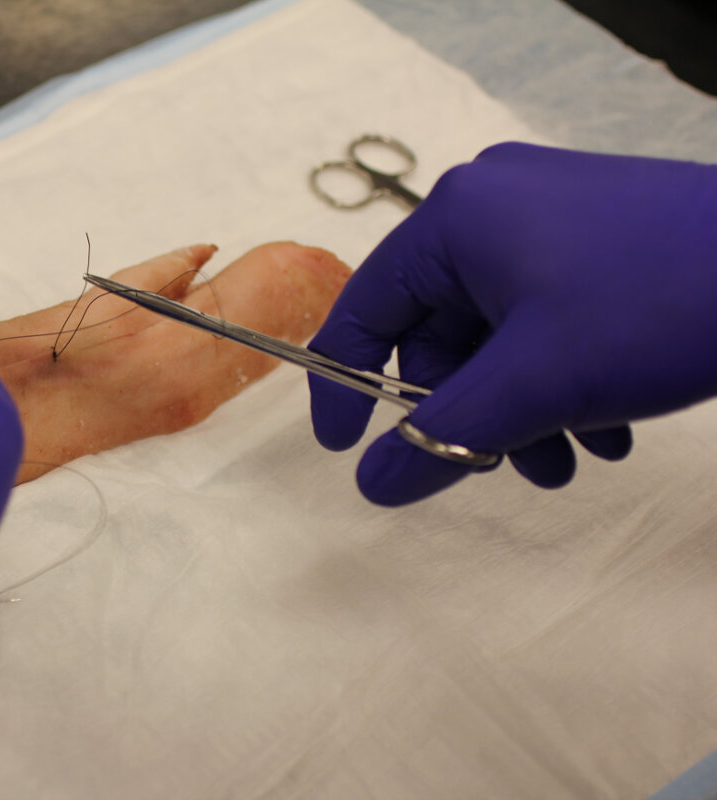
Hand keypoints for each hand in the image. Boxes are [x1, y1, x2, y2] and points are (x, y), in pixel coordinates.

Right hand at [308, 142, 716, 504]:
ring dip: (521, 409)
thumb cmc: (651, 309)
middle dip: (468, 412)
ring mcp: (549, 215)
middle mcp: (492, 205)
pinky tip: (608, 429)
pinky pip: (546, 317)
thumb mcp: (533, 386)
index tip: (347, 451)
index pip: (365, 308)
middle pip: (438, 331)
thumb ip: (441, 439)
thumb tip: (372, 486)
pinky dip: (561, 380)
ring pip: (497, 333)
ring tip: (570, 464)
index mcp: (454, 219)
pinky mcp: (599, 236)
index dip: (346, 387)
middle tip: (502, 467)